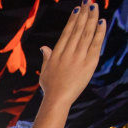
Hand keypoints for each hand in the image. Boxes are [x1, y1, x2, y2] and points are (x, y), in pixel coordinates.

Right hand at [28, 4, 106, 127]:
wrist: (57, 99)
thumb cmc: (50, 87)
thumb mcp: (45, 71)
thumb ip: (47, 57)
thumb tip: (44, 47)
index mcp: (57, 53)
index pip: (67, 32)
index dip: (73, 19)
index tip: (77, 9)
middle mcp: (68, 53)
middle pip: (78, 29)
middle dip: (84, 14)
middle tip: (88, 2)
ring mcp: (78, 57)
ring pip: (87, 33)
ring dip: (92, 18)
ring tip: (95, 7)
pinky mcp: (88, 64)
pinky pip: (95, 45)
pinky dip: (99, 32)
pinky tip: (102, 22)